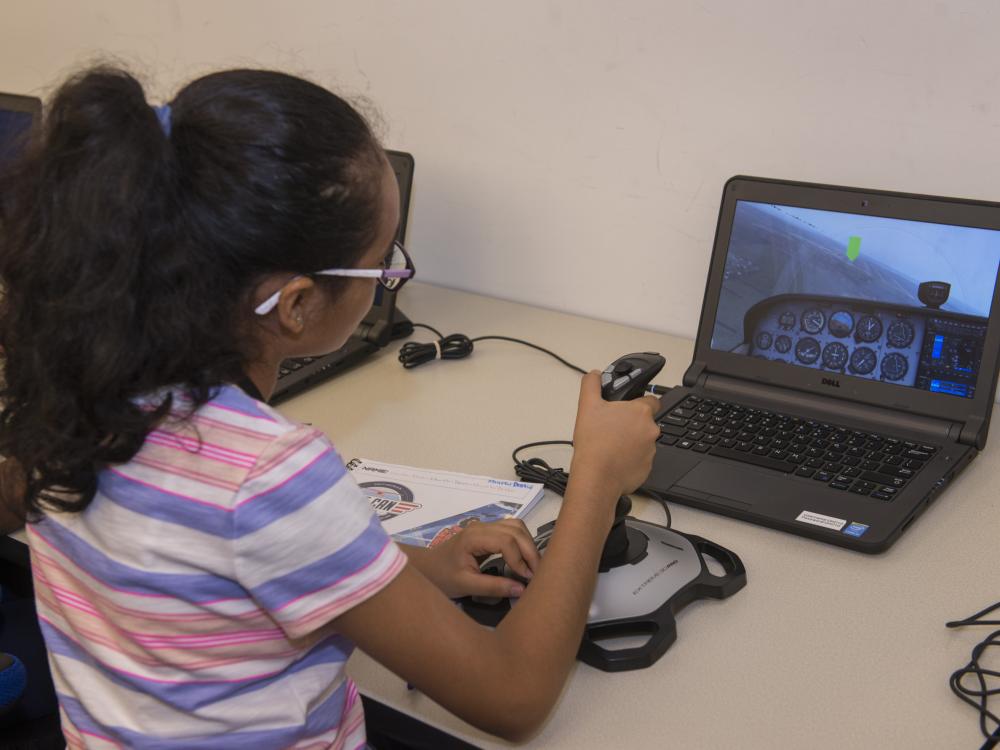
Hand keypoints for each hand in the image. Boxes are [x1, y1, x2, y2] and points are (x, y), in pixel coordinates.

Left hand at [409, 519, 540, 598]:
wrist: (427, 567)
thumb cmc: (443, 577)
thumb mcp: (466, 585)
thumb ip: (493, 587)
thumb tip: (522, 589)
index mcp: (473, 537)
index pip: (506, 541)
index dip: (520, 559)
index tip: (527, 578)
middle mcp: (482, 527)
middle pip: (515, 530)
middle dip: (530, 551)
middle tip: (537, 573)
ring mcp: (486, 527)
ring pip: (516, 526)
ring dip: (528, 544)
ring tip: (533, 566)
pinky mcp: (489, 532)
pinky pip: (512, 530)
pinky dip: (523, 542)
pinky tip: (524, 559)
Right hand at [570, 370, 660, 497]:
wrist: (596, 477)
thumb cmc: (594, 442)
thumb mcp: (587, 405)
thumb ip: (591, 384)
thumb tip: (595, 375)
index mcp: (641, 412)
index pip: (652, 400)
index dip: (639, 402)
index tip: (627, 408)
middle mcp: (651, 430)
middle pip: (646, 422)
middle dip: (632, 424)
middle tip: (612, 428)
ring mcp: (651, 451)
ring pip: (643, 441)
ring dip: (632, 442)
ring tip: (611, 446)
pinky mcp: (647, 469)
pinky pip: (640, 460)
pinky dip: (630, 459)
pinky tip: (615, 460)